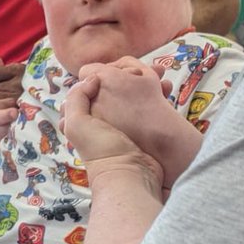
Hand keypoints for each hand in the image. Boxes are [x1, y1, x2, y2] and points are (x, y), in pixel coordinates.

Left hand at [72, 56, 202, 188]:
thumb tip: (92, 78)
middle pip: (115, 91)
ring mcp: (123, 126)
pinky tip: (167, 88)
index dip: (103, 75)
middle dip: (130, 77)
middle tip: (148, 68)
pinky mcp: (142, 132)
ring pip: (133, 97)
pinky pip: (148, 107)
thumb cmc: (102, 150)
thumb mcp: (78, 123)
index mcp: (83, 119)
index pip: (90, 89)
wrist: (131, 175)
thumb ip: (77, 97)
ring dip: (147, 83)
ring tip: (162, 74)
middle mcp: (102, 121)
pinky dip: (157, 96)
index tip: (117, 67)